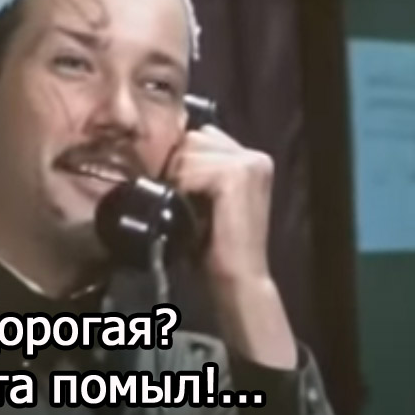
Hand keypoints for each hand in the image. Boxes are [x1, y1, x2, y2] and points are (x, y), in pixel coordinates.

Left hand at [163, 125, 296, 368]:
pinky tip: (193, 211)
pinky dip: (183, 189)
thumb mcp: (203, 198)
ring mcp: (250, 162)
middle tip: (183, 202)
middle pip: (191, 139)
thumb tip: (160, 151)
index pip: (198, 136)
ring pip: (187, 151)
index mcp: (249, 157)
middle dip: (177, 168)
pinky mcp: (238, 174)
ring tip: (188, 208)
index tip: (177, 191)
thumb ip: (195, 171)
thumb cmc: (214, 243)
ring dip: (178, 180)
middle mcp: (254, 154)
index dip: (180, 162)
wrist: (236, 278)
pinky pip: (190, 168)